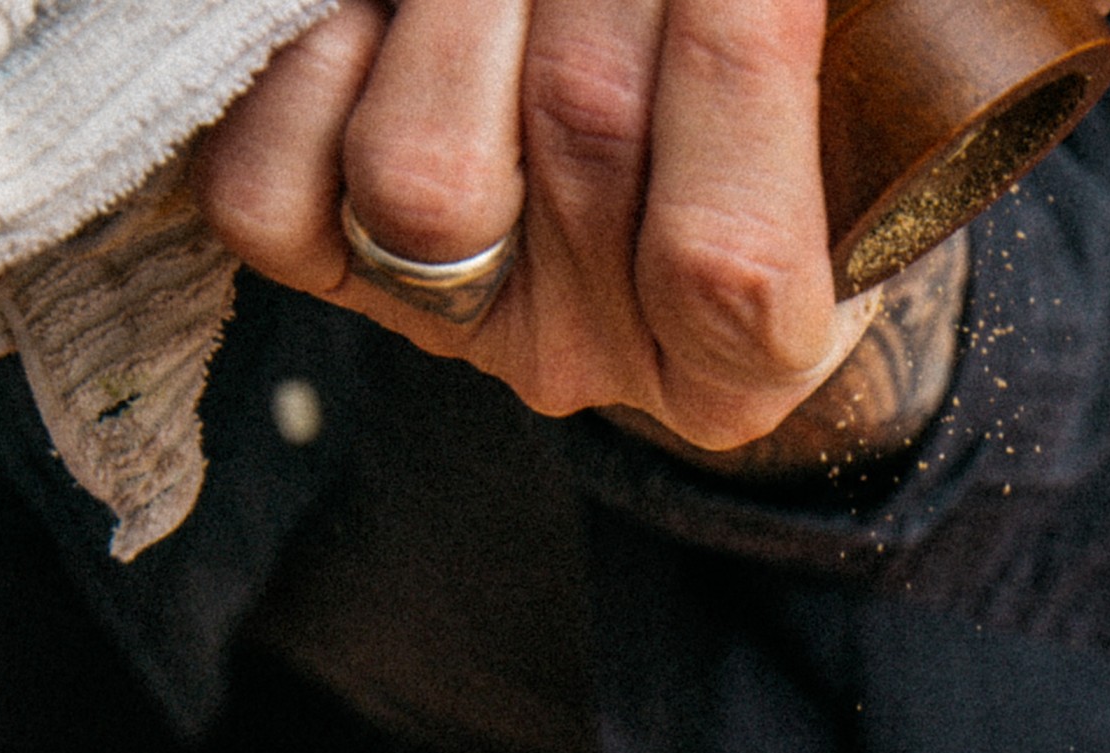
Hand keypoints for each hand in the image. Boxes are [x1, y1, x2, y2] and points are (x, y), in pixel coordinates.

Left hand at [199, 0, 880, 454]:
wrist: (652, 165)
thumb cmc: (763, 125)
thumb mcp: (836, 106)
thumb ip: (793, 46)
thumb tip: (748, 0)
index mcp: (744, 360)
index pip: (726, 256)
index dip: (738, 61)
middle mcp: (588, 357)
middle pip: (582, 144)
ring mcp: (443, 319)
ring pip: (421, 171)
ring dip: (470, 4)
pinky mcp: (321, 261)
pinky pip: (272, 181)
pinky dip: (315, 57)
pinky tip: (390, 8)